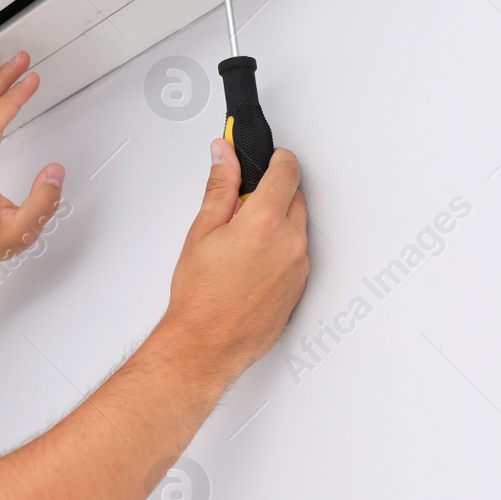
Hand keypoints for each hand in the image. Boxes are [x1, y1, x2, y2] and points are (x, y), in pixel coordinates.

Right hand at [161, 142, 308, 379]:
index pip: (287, 170)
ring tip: (240, 244)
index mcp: (265, 222)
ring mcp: (299, 267)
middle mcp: (290, 243)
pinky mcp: (300, 287)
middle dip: (272, 194)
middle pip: (295, 197)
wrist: (206, 344)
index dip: (276, 159)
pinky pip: (296, 255)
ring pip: (296, 228)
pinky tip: (251, 265)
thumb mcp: (202, 231)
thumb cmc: (200, 298)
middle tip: (241, 207)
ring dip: (276, 225)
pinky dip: (280, 251)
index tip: (267, 158)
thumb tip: (224, 155)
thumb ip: (219, 187)